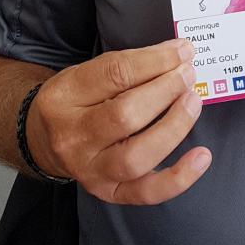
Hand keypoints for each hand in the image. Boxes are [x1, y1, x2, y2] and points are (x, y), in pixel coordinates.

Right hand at [25, 38, 210, 204]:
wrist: (43, 141)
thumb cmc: (74, 102)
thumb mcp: (86, 73)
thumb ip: (127, 65)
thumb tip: (178, 55)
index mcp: (64, 97)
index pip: (115, 74)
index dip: (156, 61)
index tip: (182, 51)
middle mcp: (73, 138)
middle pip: (125, 115)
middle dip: (165, 91)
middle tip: (187, 75)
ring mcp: (90, 170)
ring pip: (136, 156)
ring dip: (174, 127)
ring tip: (193, 102)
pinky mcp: (109, 192)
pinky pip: (147, 192)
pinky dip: (179, 177)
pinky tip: (202, 156)